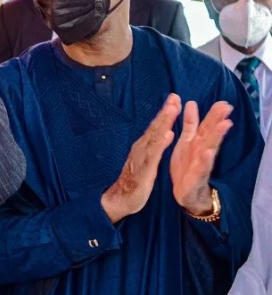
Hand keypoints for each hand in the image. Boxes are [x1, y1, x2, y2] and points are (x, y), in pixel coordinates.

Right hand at [101, 94, 181, 222]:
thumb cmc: (135, 180)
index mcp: (144, 146)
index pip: (156, 127)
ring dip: (164, 122)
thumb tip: (166, 131)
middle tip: (174, 96)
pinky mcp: (144, 169)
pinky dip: (161, 144)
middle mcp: (141, 147)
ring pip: (154, 137)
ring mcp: (141, 157)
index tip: (174, 98)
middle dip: (165, 112)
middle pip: (155, 127)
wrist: (120, 198)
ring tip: (173, 109)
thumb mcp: (146, 160)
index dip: (165, 113)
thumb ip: (154, 146)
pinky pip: (154, 155)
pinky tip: (168, 135)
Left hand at [170, 101, 232, 215]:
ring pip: (210, 147)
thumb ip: (190, 124)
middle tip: (227, 107)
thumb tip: (192, 103)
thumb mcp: (186, 141)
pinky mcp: (196, 176)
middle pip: (211, 134)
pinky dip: (205, 159)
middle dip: (218, 120)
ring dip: (217, 136)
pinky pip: (201, 167)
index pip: (206, 126)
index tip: (223, 102)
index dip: (213, 114)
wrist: (185, 192)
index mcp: (197, 142)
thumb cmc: (187, 164)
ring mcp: (201, 163)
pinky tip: (208, 152)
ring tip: (225, 124)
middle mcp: (202, 150)